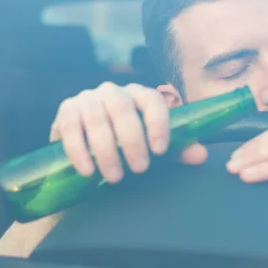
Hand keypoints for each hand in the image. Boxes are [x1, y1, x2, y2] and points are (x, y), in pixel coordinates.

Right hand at [49, 82, 207, 182]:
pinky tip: (88, 171)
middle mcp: (113, 91)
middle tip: (140, 169)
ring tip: (115, 177)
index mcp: (139, 95)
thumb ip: (178, 150)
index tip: (160, 151)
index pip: (152, 99)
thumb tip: (201, 155)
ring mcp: (87, 98)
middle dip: (131, 140)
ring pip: (96, 118)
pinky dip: (78, 150)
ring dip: (106, 150)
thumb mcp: (153, 146)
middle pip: (122, 107)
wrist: (87, 145)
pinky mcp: (66, 111)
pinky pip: (69, 127)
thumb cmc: (128, 144)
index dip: (158, 123)